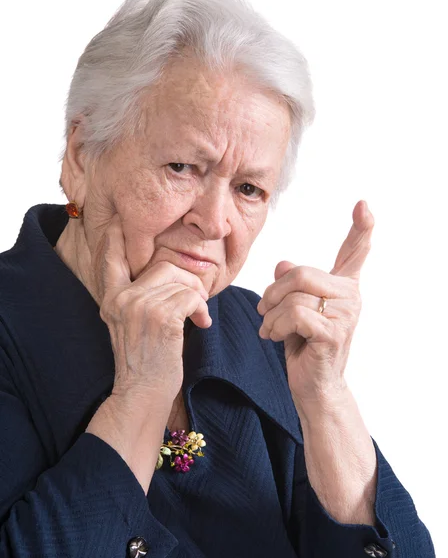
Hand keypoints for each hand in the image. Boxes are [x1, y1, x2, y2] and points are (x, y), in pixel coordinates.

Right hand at [96, 213, 211, 400]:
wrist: (142, 393)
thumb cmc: (144, 360)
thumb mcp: (130, 323)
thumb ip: (139, 296)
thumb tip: (169, 273)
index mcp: (111, 298)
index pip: (111, 257)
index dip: (117, 236)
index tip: (122, 221)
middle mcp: (121, 298)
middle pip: (162, 265)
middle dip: (188, 279)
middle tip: (197, 299)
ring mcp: (139, 306)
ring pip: (180, 279)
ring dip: (198, 296)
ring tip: (199, 315)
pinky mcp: (161, 317)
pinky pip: (190, 296)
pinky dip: (201, 308)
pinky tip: (201, 323)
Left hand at [256, 200, 373, 405]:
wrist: (313, 387)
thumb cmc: (304, 347)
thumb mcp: (294, 311)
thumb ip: (293, 287)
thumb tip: (283, 264)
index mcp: (343, 287)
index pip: (355, 252)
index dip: (361, 228)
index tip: (363, 205)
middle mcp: (351, 297)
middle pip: (302, 273)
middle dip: (273, 292)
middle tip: (262, 310)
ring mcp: (345, 315)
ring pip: (294, 295)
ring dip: (269, 314)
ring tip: (268, 328)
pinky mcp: (333, 333)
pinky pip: (294, 314)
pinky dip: (274, 325)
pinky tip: (272, 337)